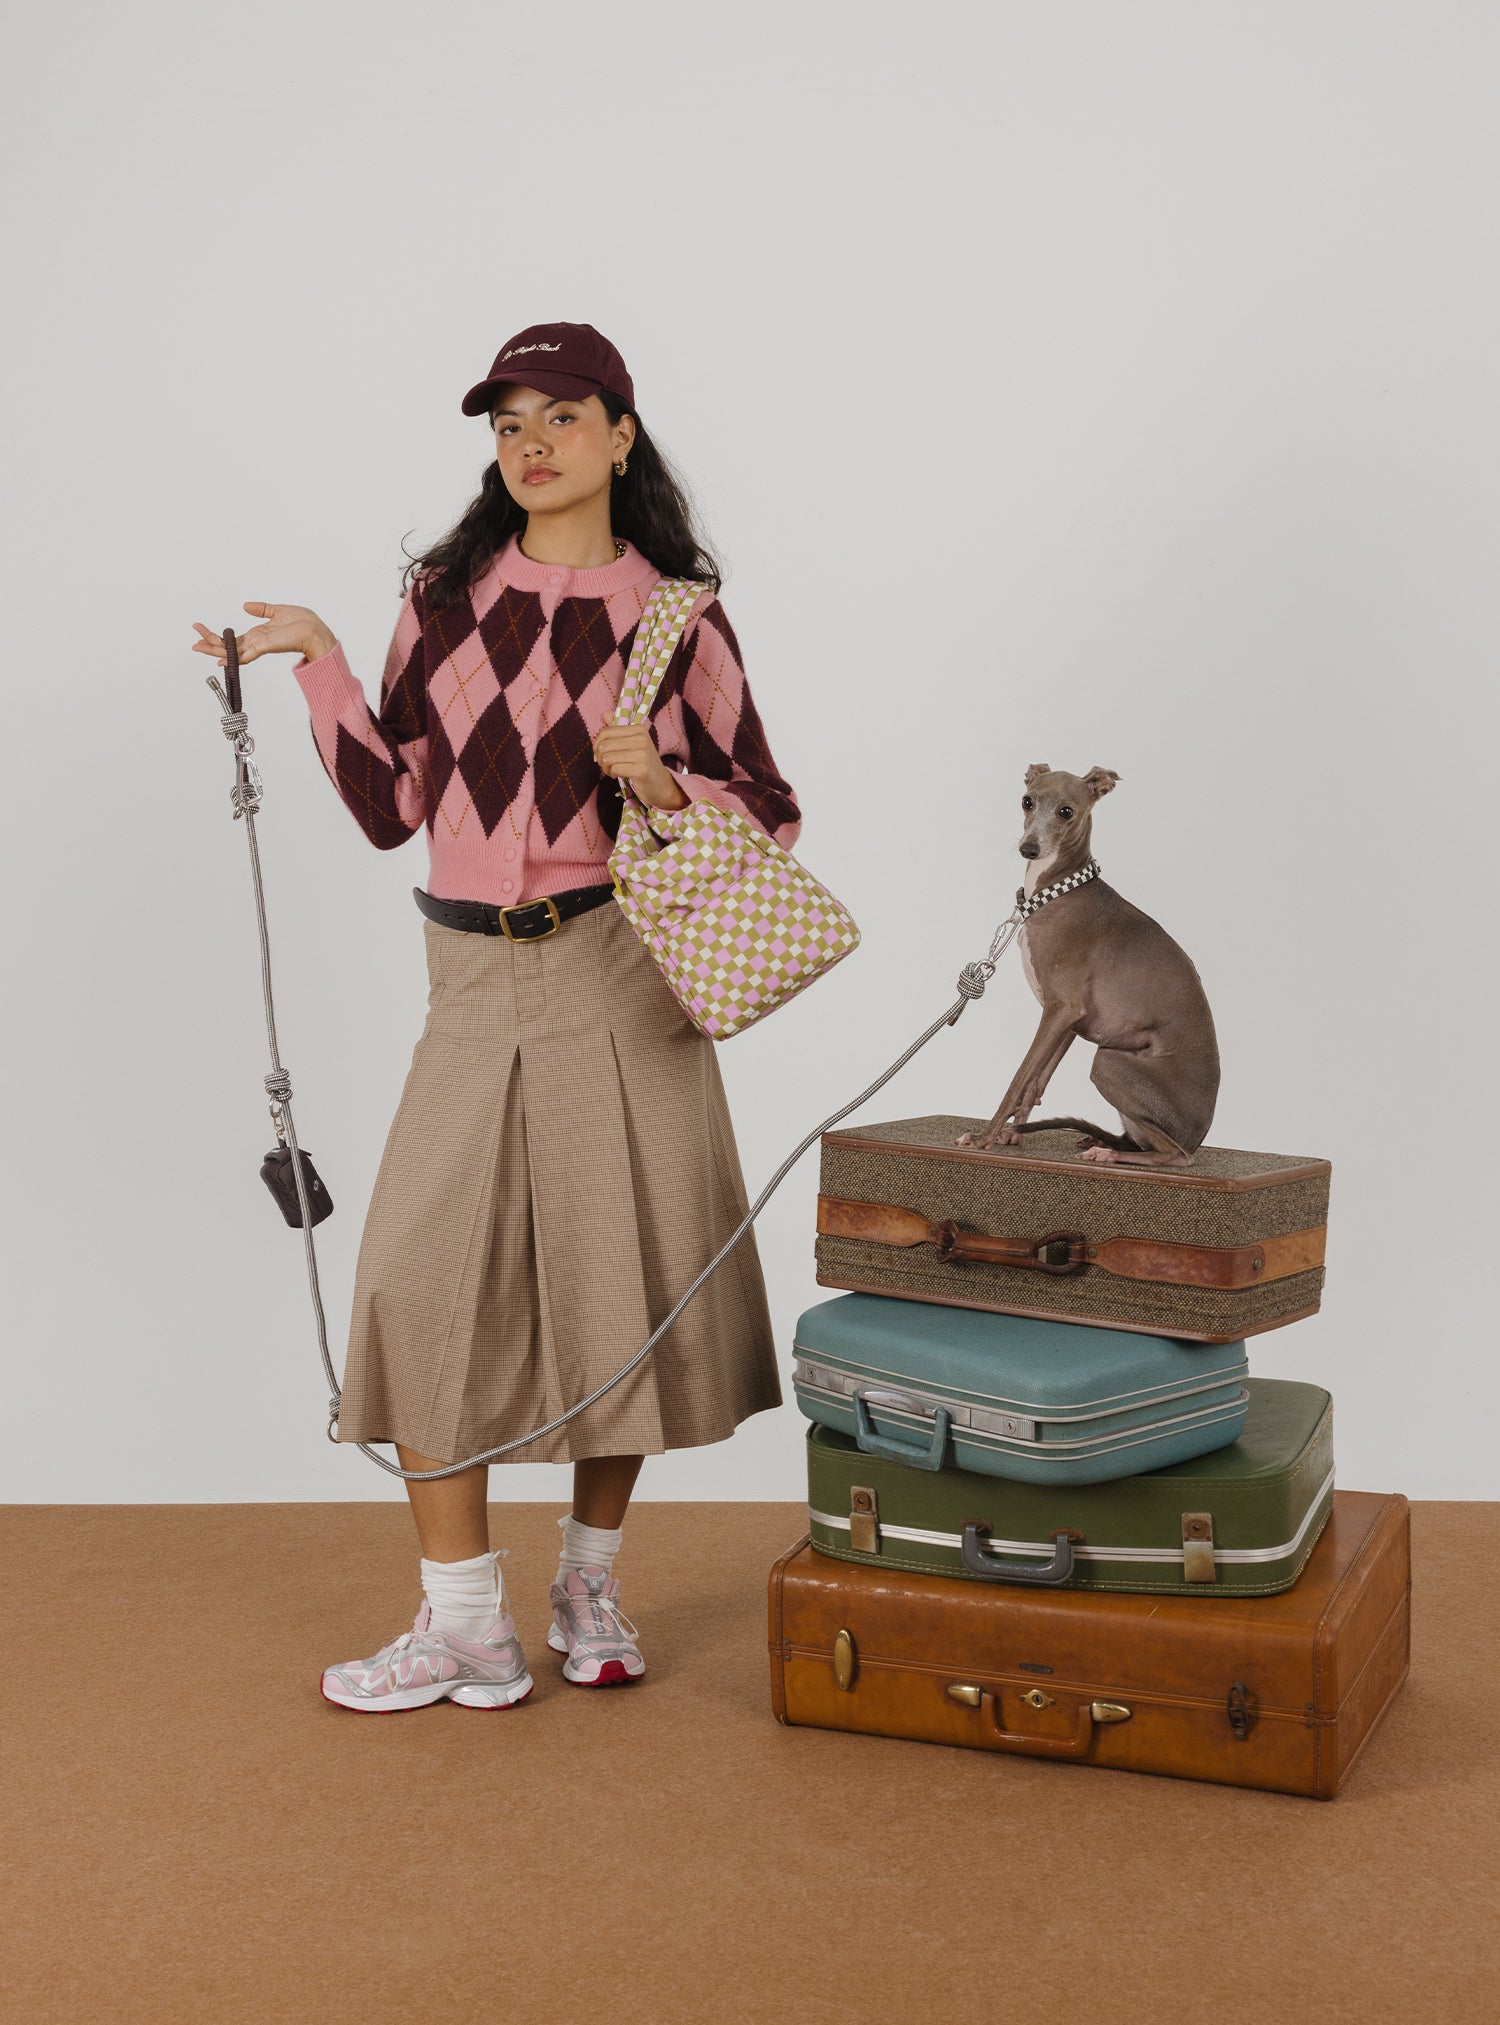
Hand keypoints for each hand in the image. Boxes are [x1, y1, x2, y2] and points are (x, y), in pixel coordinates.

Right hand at [191, 602, 337, 668]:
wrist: (315, 630)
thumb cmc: (303, 622)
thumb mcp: (277, 611)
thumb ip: (261, 609)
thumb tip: (245, 605)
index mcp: (258, 636)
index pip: (232, 640)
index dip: (217, 637)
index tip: (201, 630)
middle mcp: (255, 643)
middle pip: (226, 647)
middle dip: (209, 643)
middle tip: (193, 641)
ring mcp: (259, 647)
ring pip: (231, 652)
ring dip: (213, 649)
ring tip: (196, 646)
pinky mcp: (264, 647)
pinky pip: (243, 654)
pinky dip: (230, 656)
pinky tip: (219, 658)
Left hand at [593, 714, 689, 810]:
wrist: (661, 784)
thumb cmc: (643, 763)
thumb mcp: (632, 743)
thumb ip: (617, 729)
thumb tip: (605, 713)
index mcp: (638, 729)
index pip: (605, 732)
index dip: (596, 745)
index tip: (601, 754)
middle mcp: (642, 739)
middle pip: (604, 746)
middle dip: (600, 758)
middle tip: (607, 765)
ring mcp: (643, 754)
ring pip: (607, 758)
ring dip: (606, 768)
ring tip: (613, 770)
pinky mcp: (642, 770)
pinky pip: (615, 769)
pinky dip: (612, 774)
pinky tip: (618, 775)